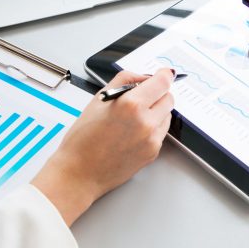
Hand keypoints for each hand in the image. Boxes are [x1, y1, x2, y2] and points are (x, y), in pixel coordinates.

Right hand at [31, 69, 174, 225]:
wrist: (79, 173)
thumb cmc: (83, 139)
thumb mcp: (99, 99)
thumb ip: (124, 81)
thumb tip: (144, 77)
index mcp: (131, 105)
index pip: (163, 82)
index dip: (164, 75)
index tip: (164, 74)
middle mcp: (146, 122)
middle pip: (169, 98)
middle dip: (158, 94)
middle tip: (143, 97)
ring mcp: (152, 139)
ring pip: (167, 115)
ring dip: (156, 111)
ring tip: (132, 119)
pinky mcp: (153, 153)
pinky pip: (161, 132)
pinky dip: (152, 128)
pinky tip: (132, 132)